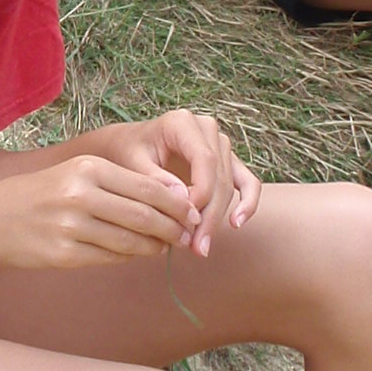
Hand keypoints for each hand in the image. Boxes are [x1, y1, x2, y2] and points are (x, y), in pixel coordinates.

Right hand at [0, 153, 197, 274]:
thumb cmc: (41, 195)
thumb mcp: (75, 175)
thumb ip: (118, 186)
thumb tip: (169, 203)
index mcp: (88, 168)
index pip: (147, 187)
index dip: (177, 204)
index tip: (194, 213)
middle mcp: (81, 195)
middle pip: (144, 216)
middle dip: (173, 228)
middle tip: (187, 235)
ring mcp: (71, 226)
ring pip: (131, 241)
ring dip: (155, 247)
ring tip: (166, 246)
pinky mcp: (65, 254)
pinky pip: (111, 258)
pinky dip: (130, 257)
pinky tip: (137, 254)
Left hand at [98, 111, 260, 252]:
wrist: (124, 148)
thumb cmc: (125, 153)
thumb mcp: (131, 164)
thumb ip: (154, 178)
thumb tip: (183, 198)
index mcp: (182, 122)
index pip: (204, 159)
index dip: (202, 192)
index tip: (187, 222)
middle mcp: (206, 129)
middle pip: (219, 176)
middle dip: (209, 215)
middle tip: (196, 248)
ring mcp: (219, 144)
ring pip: (230, 185)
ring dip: (218, 218)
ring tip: (201, 246)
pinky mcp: (227, 161)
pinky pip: (247, 182)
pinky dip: (247, 203)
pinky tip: (237, 223)